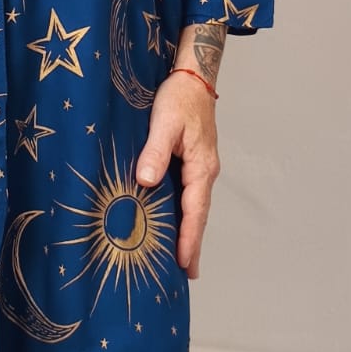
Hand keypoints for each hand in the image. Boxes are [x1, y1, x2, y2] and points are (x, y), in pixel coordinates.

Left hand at [137, 72, 219, 278]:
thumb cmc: (180, 97)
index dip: (189, 238)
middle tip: (189, 275)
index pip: (195, 211)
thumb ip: (155, 151)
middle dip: (194, 244)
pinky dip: (185, 214)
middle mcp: (205, 171)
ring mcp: (200, 167)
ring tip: (183, 258)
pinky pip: (189, 194)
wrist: (194, 76)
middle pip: (199, 215)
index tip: (185, 264)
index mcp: (202, 166)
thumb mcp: (165, 122)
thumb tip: (146, 181)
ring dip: (190, 231)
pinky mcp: (193, 161)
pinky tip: (175, 222)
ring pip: (195, 206)